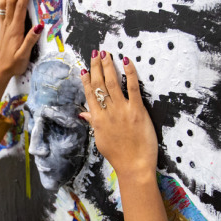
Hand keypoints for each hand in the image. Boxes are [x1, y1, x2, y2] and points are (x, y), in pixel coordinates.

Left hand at [0, 0, 41, 114]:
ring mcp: (4, 24)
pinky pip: (1, 7)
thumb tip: (39, 26)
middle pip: (12, 0)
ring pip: (5, 2)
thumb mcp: (24, 55)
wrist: (0, 69)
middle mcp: (8, 24)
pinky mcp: (2, 26)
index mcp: (15, 29)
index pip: (20, 7)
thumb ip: (31, 40)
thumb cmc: (14, 63)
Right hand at [79, 51, 157, 180]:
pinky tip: (126, 61)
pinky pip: (133, 87)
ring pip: (113, 82)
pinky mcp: (137, 110)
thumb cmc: (118, 156)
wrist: (134, 167)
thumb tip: (83, 114)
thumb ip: (93, 124)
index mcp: (97, 119)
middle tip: (95, 53)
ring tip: (106, 53)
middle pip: (99, 84)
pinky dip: (130, 73)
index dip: (86, 79)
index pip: (89, 94)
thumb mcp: (101, 140)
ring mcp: (122, 110)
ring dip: (108, 65)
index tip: (84, 67)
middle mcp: (107, 112)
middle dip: (96, 67)